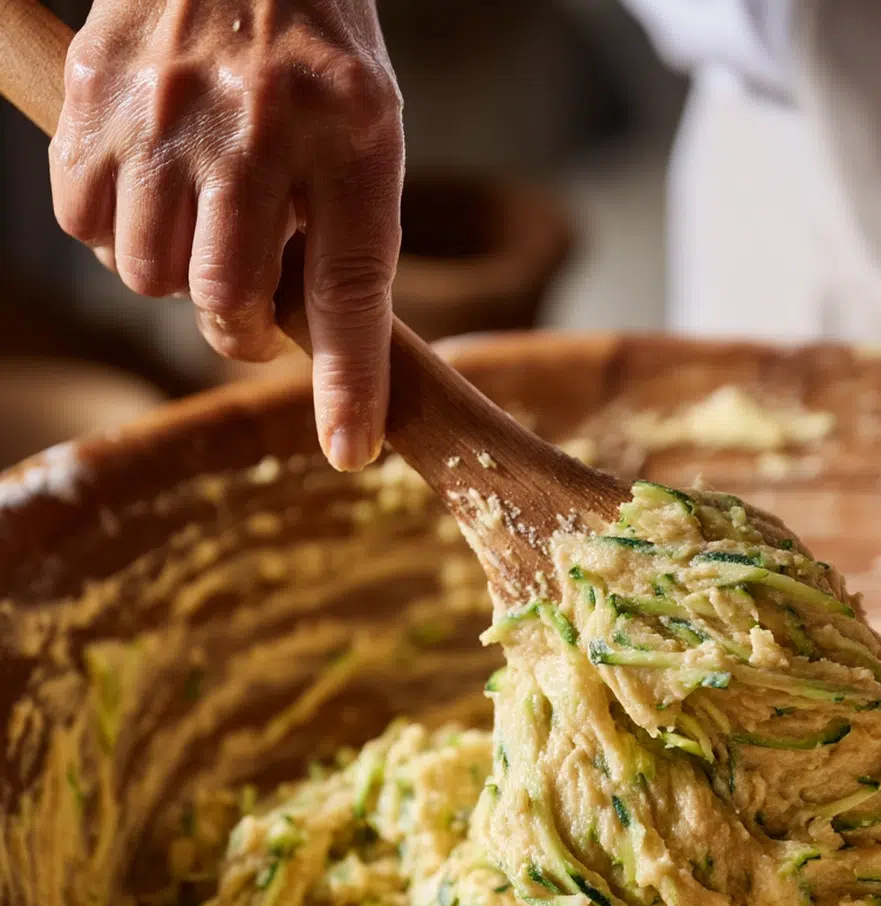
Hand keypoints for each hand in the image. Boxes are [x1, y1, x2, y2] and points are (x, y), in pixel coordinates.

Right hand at [49, 0, 403, 471]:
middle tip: (250, 302)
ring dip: (176, 276)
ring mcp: (162, 110)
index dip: (349, 383)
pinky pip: (83, 222)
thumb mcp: (368, 138)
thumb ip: (346, 237)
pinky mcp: (93, 94)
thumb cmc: (316, 54)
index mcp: (349, 138)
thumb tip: (317, 347)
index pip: (350, 293)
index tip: (348, 447)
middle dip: (238, 326)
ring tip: (203, 226)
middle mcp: (253, 125)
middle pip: (225, 298)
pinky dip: (115, 232)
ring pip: (147, 273)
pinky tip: (152, 195)